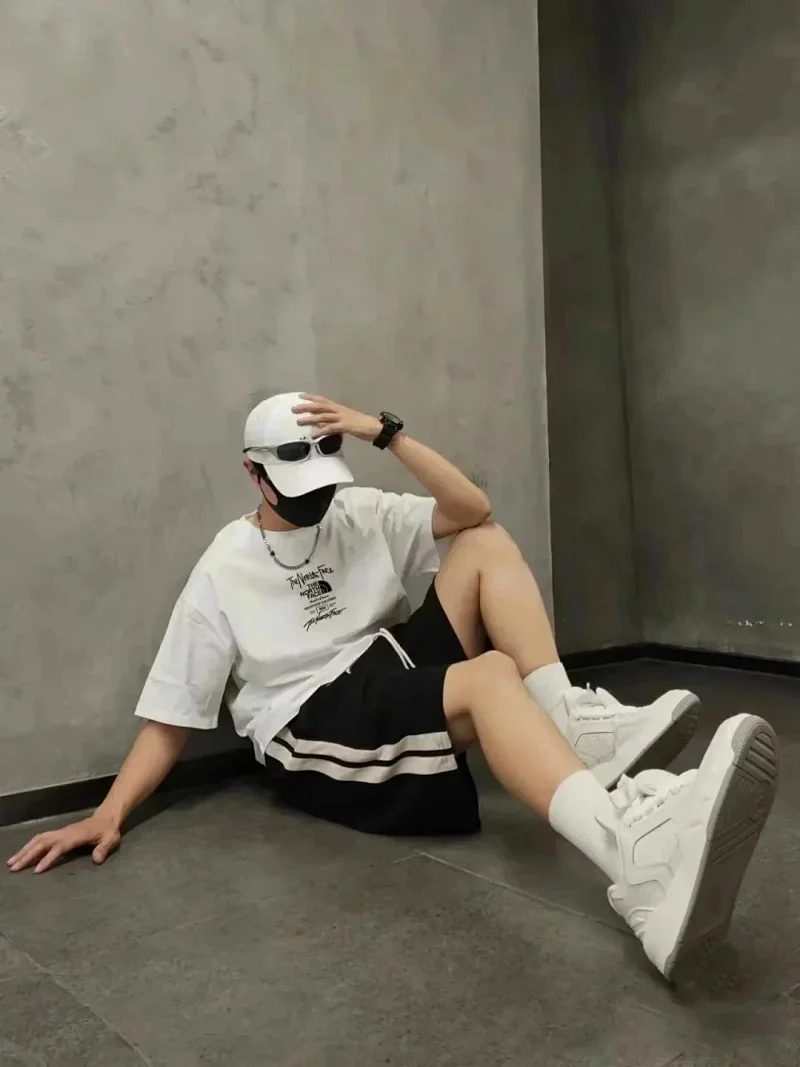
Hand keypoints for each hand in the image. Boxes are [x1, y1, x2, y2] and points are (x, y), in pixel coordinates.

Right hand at [6, 813, 120, 873]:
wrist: (105, 818)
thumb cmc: (107, 831)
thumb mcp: (111, 839)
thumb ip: (104, 848)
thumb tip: (97, 859)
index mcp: (76, 836)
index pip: (59, 847)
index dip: (48, 858)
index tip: (36, 870)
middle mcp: (64, 833)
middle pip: (43, 843)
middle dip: (27, 855)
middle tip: (13, 867)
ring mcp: (59, 832)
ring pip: (38, 840)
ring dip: (24, 850)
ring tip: (11, 862)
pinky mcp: (57, 834)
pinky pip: (40, 838)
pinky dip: (28, 846)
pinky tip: (21, 854)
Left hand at [292, 394, 381, 442]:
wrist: (377, 428)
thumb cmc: (363, 426)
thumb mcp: (346, 422)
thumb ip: (333, 423)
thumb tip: (320, 426)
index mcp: (340, 408)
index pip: (323, 400)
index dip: (312, 398)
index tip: (300, 396)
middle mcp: (340, 410)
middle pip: (320, 406)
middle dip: (306, 407)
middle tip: (294, 408)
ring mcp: (343, 418)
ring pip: (323, 416)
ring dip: (310, 419)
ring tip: (299, 421)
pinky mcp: (346, 426)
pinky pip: (331, 428)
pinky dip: (322, 431)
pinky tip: (314, 435)